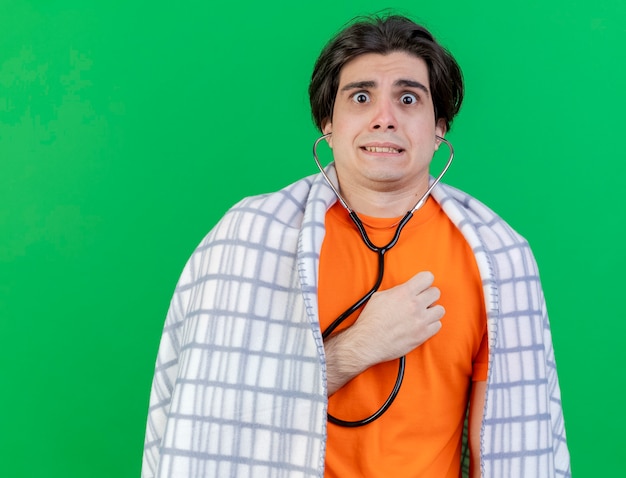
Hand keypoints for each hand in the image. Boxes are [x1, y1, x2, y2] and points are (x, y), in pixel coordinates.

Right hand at [324, 271, 444, 394]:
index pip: (427, 278)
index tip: (422, 285)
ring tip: (422, 314)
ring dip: (432, 311)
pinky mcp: (422, 335)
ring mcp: (420, 320)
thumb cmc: (370, 321)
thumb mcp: (379, 297)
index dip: (425, 281)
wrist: (368, 342)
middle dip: (428, 296)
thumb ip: (396, 291)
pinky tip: (421, 325)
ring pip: (440, 310)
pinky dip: (431, 325)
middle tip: (421, 301)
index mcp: (404, 293)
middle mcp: (414, 305)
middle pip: (436, 293)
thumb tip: (404, 290)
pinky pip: (438, 326)